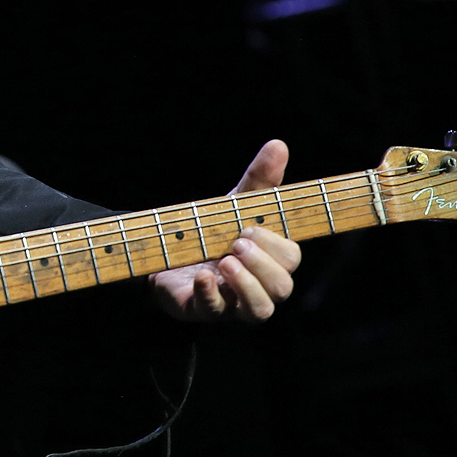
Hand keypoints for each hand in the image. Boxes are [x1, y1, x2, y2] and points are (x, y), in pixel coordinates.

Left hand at [150, 139, 301, 322]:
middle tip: (236, 242)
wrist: (165, 250)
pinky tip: (203, 277)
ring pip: (260, 310)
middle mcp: (257, 286)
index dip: (276, 245)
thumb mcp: (235, 204)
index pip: (292, 258)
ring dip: (247, 284)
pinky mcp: (203, 309)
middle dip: (263, 263)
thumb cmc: (212, 230)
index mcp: (269, 260)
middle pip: (282, 287)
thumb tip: (279, 145)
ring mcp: (232, 302)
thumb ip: (259, 180)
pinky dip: (211, 294)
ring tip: (226, 260)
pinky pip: (215, 312)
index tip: (250, 227)